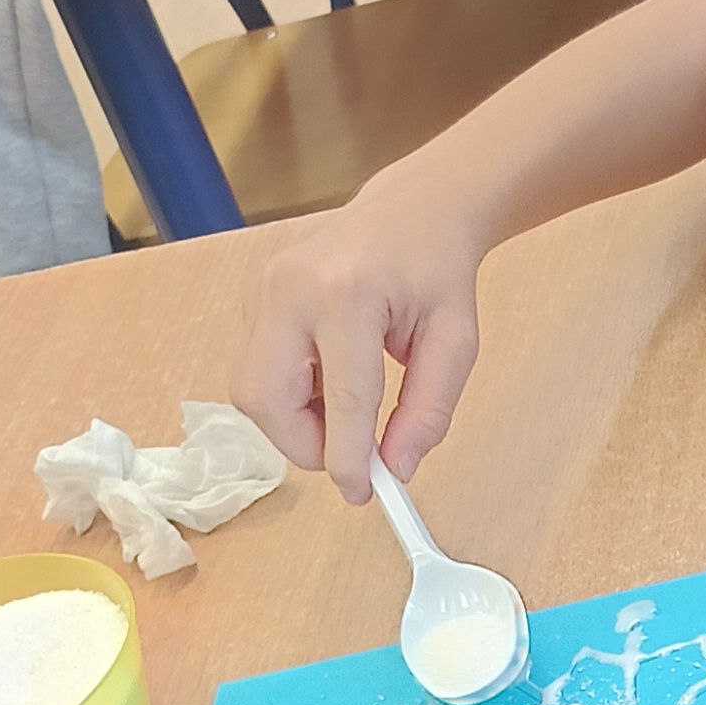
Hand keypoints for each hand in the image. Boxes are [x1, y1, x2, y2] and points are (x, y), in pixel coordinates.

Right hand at [231, 170, 485, 504]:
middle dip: (303, 445)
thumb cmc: (434, 272)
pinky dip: (287, 393)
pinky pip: (254, 369)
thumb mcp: (455, 343)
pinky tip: (326, 373)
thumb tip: (396, 468)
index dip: (349, 459)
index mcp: (350, 292)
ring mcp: (261, 287)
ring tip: (343, 405)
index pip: (343, 399)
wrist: (409, 212)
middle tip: (347, 452)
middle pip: (267, 399)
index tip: (364, 492)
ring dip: (294, 421)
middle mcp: (291, 286)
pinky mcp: (250, 295)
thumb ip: (428, 410)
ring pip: (251, 391)